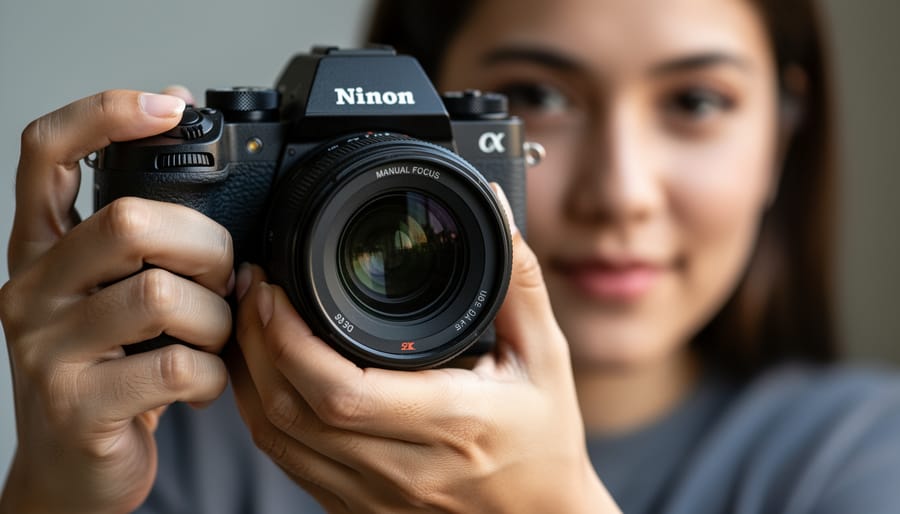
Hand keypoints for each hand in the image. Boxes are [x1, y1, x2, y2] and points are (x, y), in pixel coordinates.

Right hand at [0, 89, 231, 513]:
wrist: (72, 472)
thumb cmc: (109, 371)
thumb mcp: (111, 294)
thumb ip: (140, 230)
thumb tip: (180, 116)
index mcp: (42, 251)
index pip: (47, 153)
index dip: (105, 113)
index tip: (169, 106)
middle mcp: (32, 290)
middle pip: (127, 221)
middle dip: (205, 246)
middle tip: (224, 278)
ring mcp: (47, 350)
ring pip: (161, 297)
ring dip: (216, 319)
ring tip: (215, 340)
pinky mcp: (79, 406)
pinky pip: (175, 366)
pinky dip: (211, 375)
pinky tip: (202, 384)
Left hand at [230, 187, 619, 512]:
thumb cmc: (546, 442)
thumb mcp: (545, 356)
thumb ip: (518, 280)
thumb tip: (494, 207)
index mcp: (452, 423)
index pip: (342, 391)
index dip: (289, 340)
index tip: (274, 289)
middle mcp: (404, 468)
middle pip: (291, 412)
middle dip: (255, 343)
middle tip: (251, 288)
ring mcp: (373, 496)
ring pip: (278, 440)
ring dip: (250, 376)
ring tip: (248, 321)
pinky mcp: (356, 509)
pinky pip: (288, 463)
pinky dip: (264, 413)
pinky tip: (265, 373)